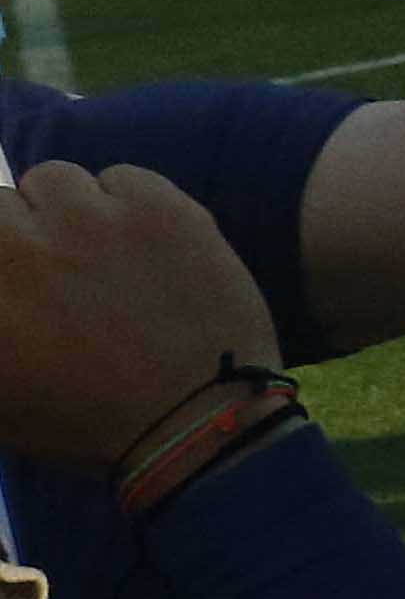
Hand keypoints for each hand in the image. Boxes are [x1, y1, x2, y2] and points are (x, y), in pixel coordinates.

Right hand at [0, 163, 280, 470]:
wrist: (192, 417)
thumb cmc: (82, 421)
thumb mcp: (0, 393)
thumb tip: (8, 294)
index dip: (0, 249)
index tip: (15, 268)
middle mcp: (23, 248)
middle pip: (0, 202)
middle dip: (15, 227)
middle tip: (47, 265)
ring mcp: (92, 219)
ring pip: (56, 179)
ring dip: (64, 209)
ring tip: (93, 250)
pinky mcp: (158, 204)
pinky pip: (122, 177)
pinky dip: (124, 203)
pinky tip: (141, 243)